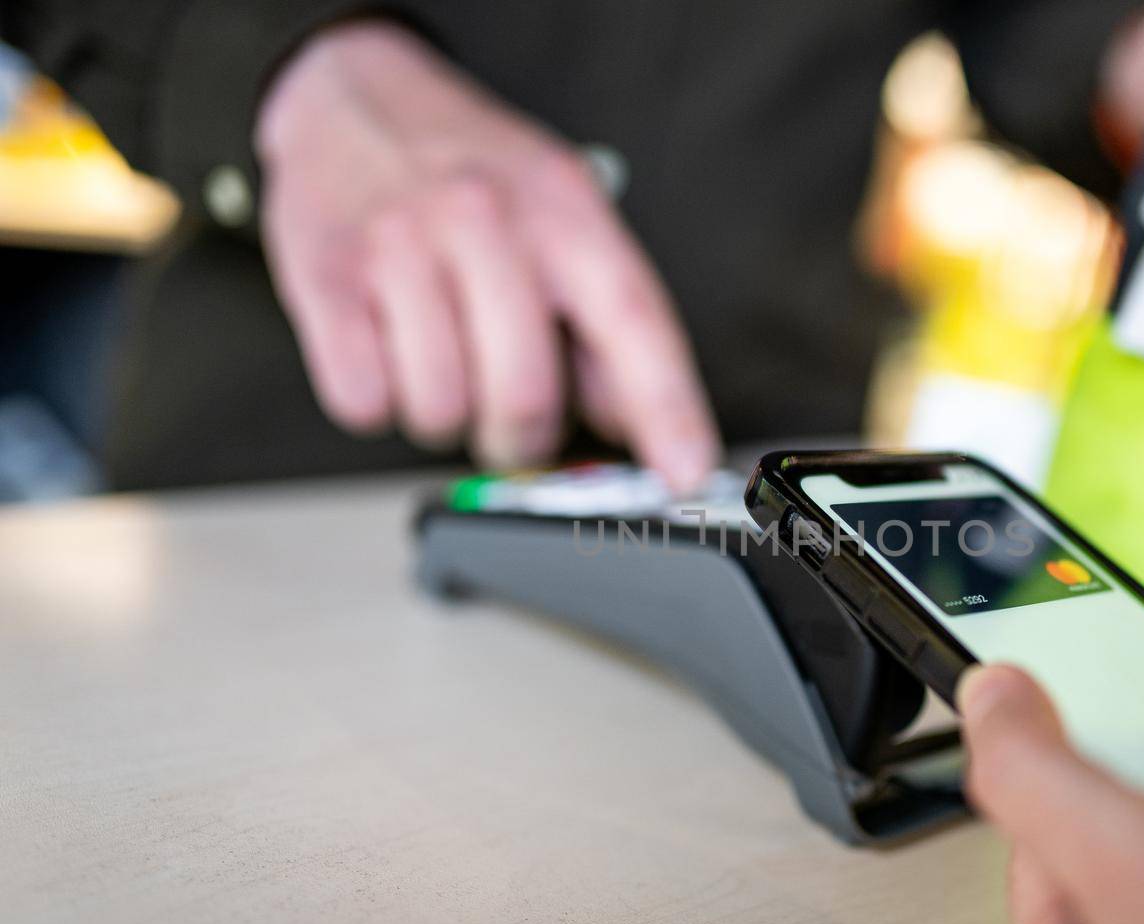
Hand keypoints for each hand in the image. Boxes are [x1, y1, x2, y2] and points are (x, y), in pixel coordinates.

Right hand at [254, 21, 720, 485]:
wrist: (351, 96)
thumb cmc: (470, 172)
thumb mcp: (562, 218)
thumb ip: (606, 323)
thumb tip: (636, 425)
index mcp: (563, 210)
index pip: (633, 322)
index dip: (668, 410)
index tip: (685, 473)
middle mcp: (485, 220)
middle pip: (526, 397)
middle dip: (523, 437)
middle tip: (514, 421)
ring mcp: (399, 246)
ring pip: (440, 412)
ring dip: (446, 417)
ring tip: (444, 360)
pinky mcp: (324, 279)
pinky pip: (363, 401)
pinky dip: (378, 399)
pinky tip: (388, 348)